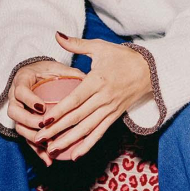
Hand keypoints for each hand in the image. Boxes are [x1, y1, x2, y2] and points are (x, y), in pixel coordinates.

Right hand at [7, 59, 85, 165]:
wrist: (33, 74)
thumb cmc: (46, 70)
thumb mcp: (55, 67)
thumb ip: (68, 72)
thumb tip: (87, 78)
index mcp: (22, 81)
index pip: (21, 91)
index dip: (29, 100)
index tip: (42, 106)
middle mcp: (15, 97)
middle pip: (14, 112)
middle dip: (29, 121)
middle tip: (44, 125)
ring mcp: (18, 112)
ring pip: (19, 128)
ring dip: (33, 138)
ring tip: (47, 145)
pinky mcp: (24, 125)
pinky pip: (27, 139)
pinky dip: (37, 151)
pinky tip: (49, 160)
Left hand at [35, 31, 152, 161]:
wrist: (150, 70)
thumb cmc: (122, 57)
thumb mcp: (100, 47)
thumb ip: (76, 44)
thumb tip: (56, 35)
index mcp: (97, 81)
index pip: (75, 100)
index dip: (59, 111)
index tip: (43, 121)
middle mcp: (104, 98)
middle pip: (78, 117)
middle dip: (57, 130)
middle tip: (39, 139)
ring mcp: (110, 109)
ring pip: (87, 129)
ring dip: (68, 141)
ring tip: (51, 150)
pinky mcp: (115, 116)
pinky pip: (100, 133)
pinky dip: (87, 145)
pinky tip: (75, 155)